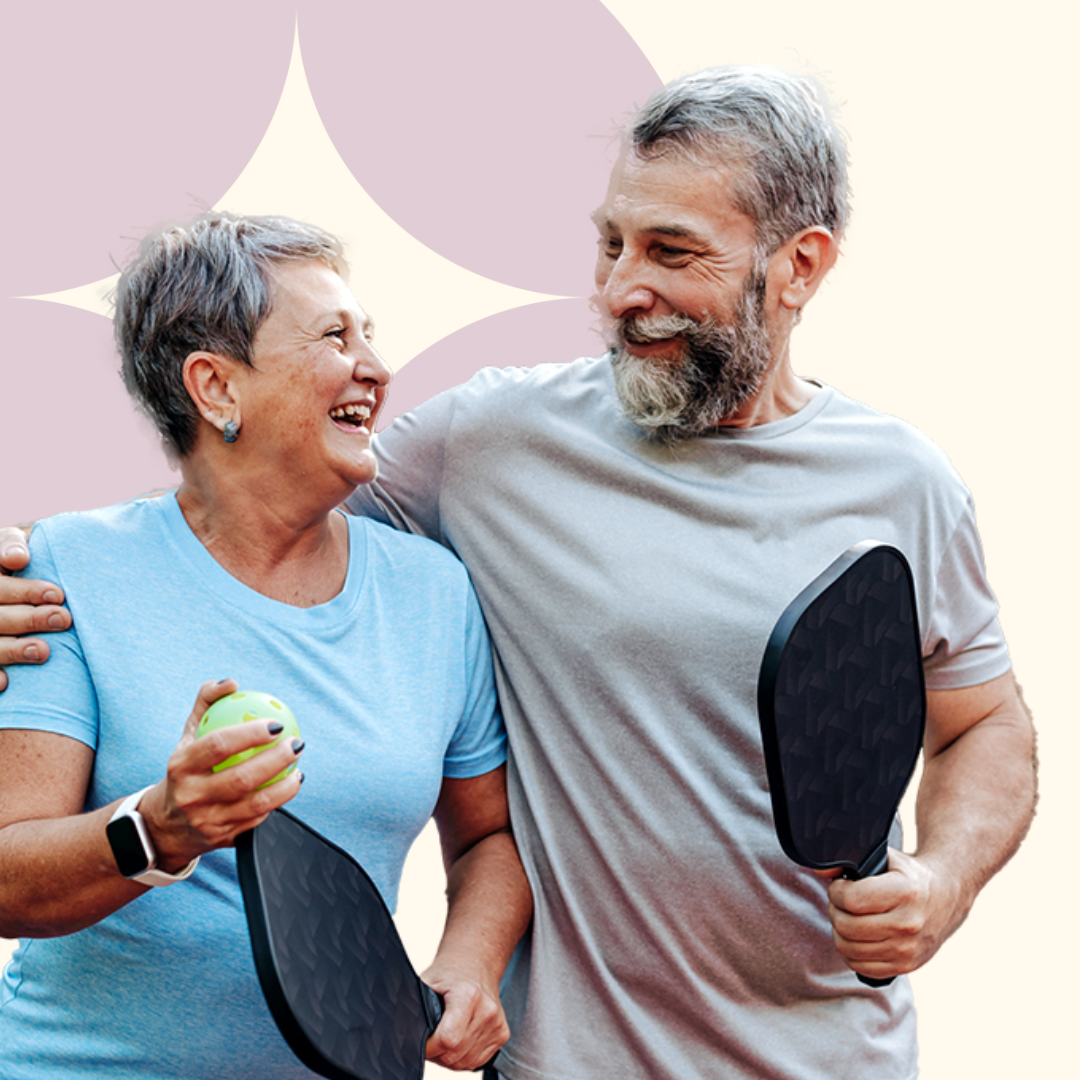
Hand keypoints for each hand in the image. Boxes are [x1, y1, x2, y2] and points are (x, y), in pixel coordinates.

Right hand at [0, 525, 70, 690]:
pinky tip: (7, 680)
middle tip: (63, 617)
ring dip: (12, 648)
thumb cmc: (31, 560)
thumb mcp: (24, 544)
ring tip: (43, 651)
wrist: (19, 581)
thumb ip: (20, 544)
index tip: (54, 590)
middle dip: (28, 616)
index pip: (0, 571)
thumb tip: (19, 558)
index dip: (24, 588)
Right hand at [137, 680, 303, 871]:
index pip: (219, 745)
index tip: (277, 724)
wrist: (162, 825)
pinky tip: (289, 785)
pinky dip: (278, 802)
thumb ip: (208, 703)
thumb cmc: (184, 770)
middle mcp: (192, 796)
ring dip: (285, 786)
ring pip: (256, 805)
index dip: (251, 733)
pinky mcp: (222, 839)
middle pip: (242, 778)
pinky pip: (258, 819)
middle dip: (277, 760)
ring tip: (298, 767)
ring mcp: (207, 821)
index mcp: (180, 766)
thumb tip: (231, 682)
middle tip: (297, 744)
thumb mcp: (187, 735)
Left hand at [421, 962, 508, 1071]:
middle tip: (430, 1039)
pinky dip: (463, 1058)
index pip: (448, 1039)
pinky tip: (458, 1040)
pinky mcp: (502, 1033)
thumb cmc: (448, 974)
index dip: (430, 1047)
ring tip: (443, 1038)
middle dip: (437, 1054)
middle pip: (455, 1054)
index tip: (422, 1040)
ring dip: (449, 1058)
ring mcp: (497, 1023)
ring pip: (465, 1062)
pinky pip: (477, 1061)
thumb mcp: (428, 982)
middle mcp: (487, 1010)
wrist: (475, 964)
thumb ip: (416, 1006)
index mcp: (468, 995)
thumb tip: (402, 1032)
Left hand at [824, 848, 958, 980]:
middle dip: (834, 909)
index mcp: (905, 893)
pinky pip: (861, 966)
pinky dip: (850, 952)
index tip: (840, 885)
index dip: (836, 890)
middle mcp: (908, 925)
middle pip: (846, 926)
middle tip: (840, 901)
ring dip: (839, 931)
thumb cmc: (910, 876)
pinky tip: (856, 936)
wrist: (947, 898)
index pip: (852, 899)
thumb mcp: (887, 858)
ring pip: (849, 948)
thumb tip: (820, 868)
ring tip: (847, 917)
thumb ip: (852, 859)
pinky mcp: (905, 967)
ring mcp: (907, 950)